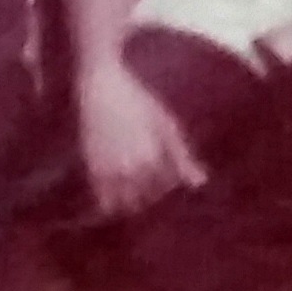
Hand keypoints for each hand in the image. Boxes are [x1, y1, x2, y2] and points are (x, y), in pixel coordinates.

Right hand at [77, 65, 207, 217]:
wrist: (102, 86)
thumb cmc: (138, 102)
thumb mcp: (165, 125)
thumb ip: (183, 157)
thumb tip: (200, 184)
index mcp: (153, 156)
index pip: (167, 185)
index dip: (170, 178)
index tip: (165, 163)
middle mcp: (130, 168)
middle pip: (147, 197)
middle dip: (151, 192)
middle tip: (150, 171)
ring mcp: (109, 170)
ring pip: (125, 203)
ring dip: (132, 199)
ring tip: (135, 180)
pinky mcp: (91, 168)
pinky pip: (103, 199)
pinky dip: (112, 200)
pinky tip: (118, 184)